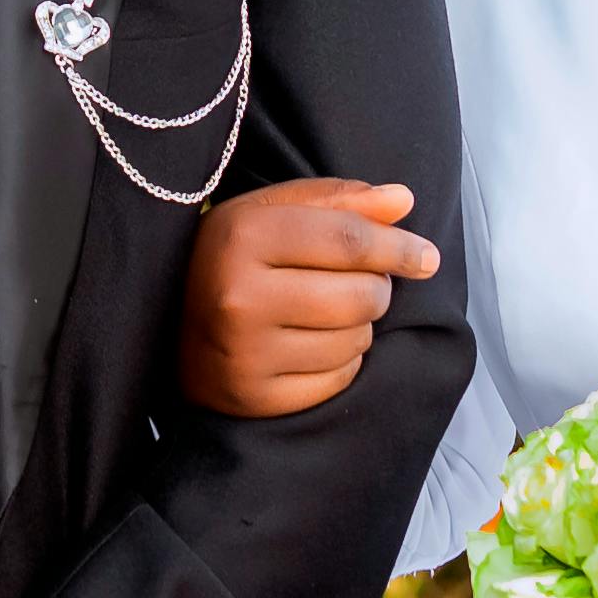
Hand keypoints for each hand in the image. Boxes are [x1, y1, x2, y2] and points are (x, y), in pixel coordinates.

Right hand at [179, 177, 429, 417]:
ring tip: (325, 315)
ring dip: (360, 326)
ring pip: (357, 339)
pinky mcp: (256, 397)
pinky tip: (313, 348)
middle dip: (376, 288)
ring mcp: (245, 352)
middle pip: (361, 294)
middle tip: (356, 284)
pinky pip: (340, 379)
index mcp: (242, 236)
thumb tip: (403, 201)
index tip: (427, 256)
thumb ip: (338, 201)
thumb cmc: (235, 262)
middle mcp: (239, 296)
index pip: (349, 240)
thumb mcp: (271, 214)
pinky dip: (343, 363)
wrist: (170, 331)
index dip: (398, 247)